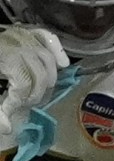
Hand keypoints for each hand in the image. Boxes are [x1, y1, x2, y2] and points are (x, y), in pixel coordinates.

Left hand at [0, 24, 66, 142]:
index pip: (23, 83)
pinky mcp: (24, 31)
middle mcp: (17, 43)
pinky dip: (57, 50)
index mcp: (5, 57)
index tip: (8, 111)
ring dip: (48, 79)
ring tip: (37, 92)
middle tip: (22, 104)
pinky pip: (47, 38)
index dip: (17, 102)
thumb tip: (8, 129)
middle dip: (34, 94)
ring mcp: (22, 35)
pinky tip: (62, 64)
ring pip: (48, 59)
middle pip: (41, 74)